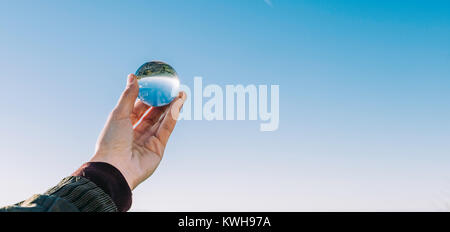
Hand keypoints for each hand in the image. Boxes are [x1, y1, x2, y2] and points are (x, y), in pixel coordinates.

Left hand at [90, 74, 185, 189]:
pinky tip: (178, 104)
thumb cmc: (112, 140)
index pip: (138, 107)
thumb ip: (128, 95)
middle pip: (153, 114)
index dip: (148, 96)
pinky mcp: (159, 148)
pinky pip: (166, 130)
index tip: (156, 84)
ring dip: (172, 107)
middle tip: (172, 88)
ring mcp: (148, 141)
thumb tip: (133, 76)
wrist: (115, 168)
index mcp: (124, 125)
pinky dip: (173, 117)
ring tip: (180, 93)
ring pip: (162, 121)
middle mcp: (137, 133)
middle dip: (163, 101)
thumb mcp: (118, 114)